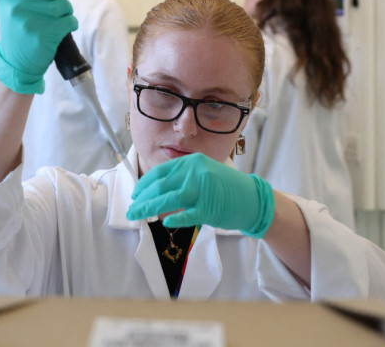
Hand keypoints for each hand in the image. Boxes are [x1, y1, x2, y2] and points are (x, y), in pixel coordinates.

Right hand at [0, 0, 77, 93]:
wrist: (16, 61)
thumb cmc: (15, 27)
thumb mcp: (5, 1)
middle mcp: (17, 5)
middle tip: (53, 7)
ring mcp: (31, 20)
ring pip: (64, 4)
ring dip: (66, 11)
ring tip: (57, 19)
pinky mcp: (45, 35)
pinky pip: (70, 21)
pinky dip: (70, 24)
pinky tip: (62, 29)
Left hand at [126, 153, 274, 237]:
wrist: (253, 198)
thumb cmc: (226, 188)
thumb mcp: (202, 174)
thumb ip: (182, 179)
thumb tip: (154, 192)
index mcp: (192, 162)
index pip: (161, 172)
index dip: (144, 184)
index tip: (135, 195)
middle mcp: (196, 172)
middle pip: (161, 185)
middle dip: (142, 199)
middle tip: (131, 210)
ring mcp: (203, 189)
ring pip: (169, 198)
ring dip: (149, 208)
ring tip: (137, 216)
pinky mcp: (210, 207)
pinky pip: (187, 213)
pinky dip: (174, 218)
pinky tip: (164, 222)